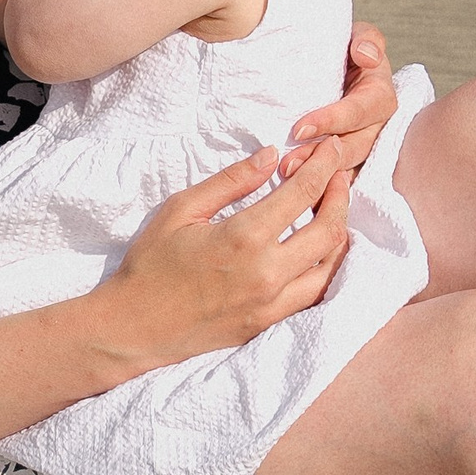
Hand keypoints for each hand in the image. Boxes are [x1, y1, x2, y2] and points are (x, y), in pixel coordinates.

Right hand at [99, 140, 352, 366]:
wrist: (135, 327)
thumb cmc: (151, 264)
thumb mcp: (182, 209)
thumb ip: (231, 181)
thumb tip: (269, 156)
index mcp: (245, 237)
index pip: (303, 193)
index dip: (324, 165)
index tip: (332, 147)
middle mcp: (268, 272)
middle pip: (329, 229)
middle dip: (341, 195)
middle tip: (339, 174)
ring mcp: (272, 303)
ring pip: (329, 266)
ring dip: (338, 232)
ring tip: (332, 209)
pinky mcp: (268, 322)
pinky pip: (313, 293)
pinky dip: (325, 267)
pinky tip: (320, 250)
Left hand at [288, 20, 398, 178]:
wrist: (337, 67)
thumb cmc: (345, 51)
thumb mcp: (357, 36)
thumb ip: (367, 39)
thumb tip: (365, 55)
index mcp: (380, 96)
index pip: (359, 112)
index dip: (332, 121)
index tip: (299, 129)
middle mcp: (377, 126)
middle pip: (355, 147)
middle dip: (321, 156)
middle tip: (288, 164)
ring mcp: (364, 146)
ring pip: (348, 167)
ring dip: (320, 175)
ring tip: (288, 175)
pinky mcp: (350, 161)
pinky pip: (341, 181)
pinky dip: (324, 190)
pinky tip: (301, 197)